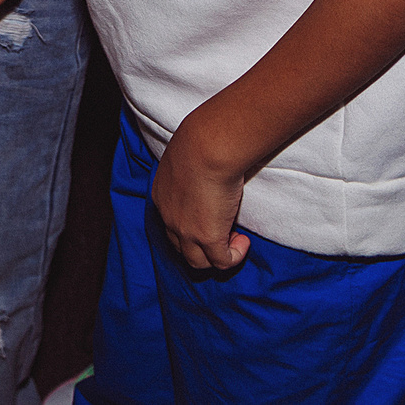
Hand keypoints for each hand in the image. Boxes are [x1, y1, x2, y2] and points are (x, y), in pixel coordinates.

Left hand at [150, 123, 250, 269]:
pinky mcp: (208, 238)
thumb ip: (191, 171)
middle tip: (223, 230)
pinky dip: (234, 256)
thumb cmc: (200, 143)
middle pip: (181, 247)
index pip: (171, 223)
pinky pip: (222, 262)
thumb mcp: (186, 159)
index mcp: (161, 196)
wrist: (208, 147)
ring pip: (198, 262)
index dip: (191, 226)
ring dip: (217, 255)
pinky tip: (243, 241)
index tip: (211, 215)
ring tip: (234, 238)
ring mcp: (186, 231)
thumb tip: (207, 170)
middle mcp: (168, 217)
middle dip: (201, 245)